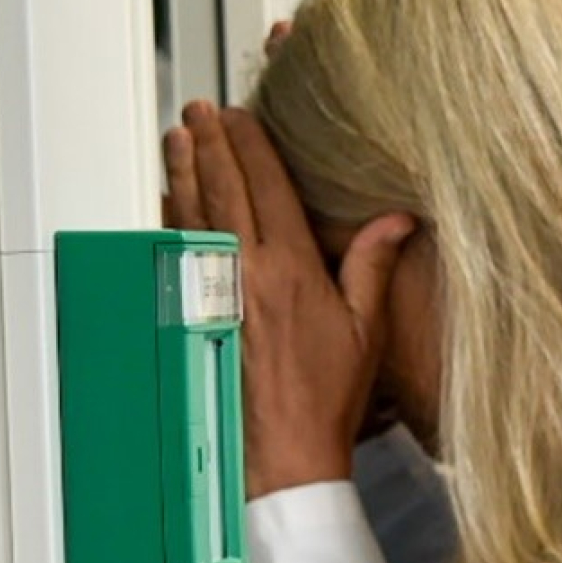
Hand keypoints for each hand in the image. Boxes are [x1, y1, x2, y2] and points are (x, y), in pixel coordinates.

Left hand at [163, 103, 415, 496]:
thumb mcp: (366, 328)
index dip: (252, 145)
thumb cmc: (327, 396)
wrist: (286, 451)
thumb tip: (395, 219)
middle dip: (210, 144)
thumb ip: (372, 264)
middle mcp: (248, 273)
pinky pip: (178, 256)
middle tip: (198, 111)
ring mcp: (215, 294)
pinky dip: (170, 220)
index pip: (267, 187)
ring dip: (184, 171)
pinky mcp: (197, 317)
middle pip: (222, 191)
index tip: (240, 115)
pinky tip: (165, 200)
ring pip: (193, 216)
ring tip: (177, 138)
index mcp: (292, 269)